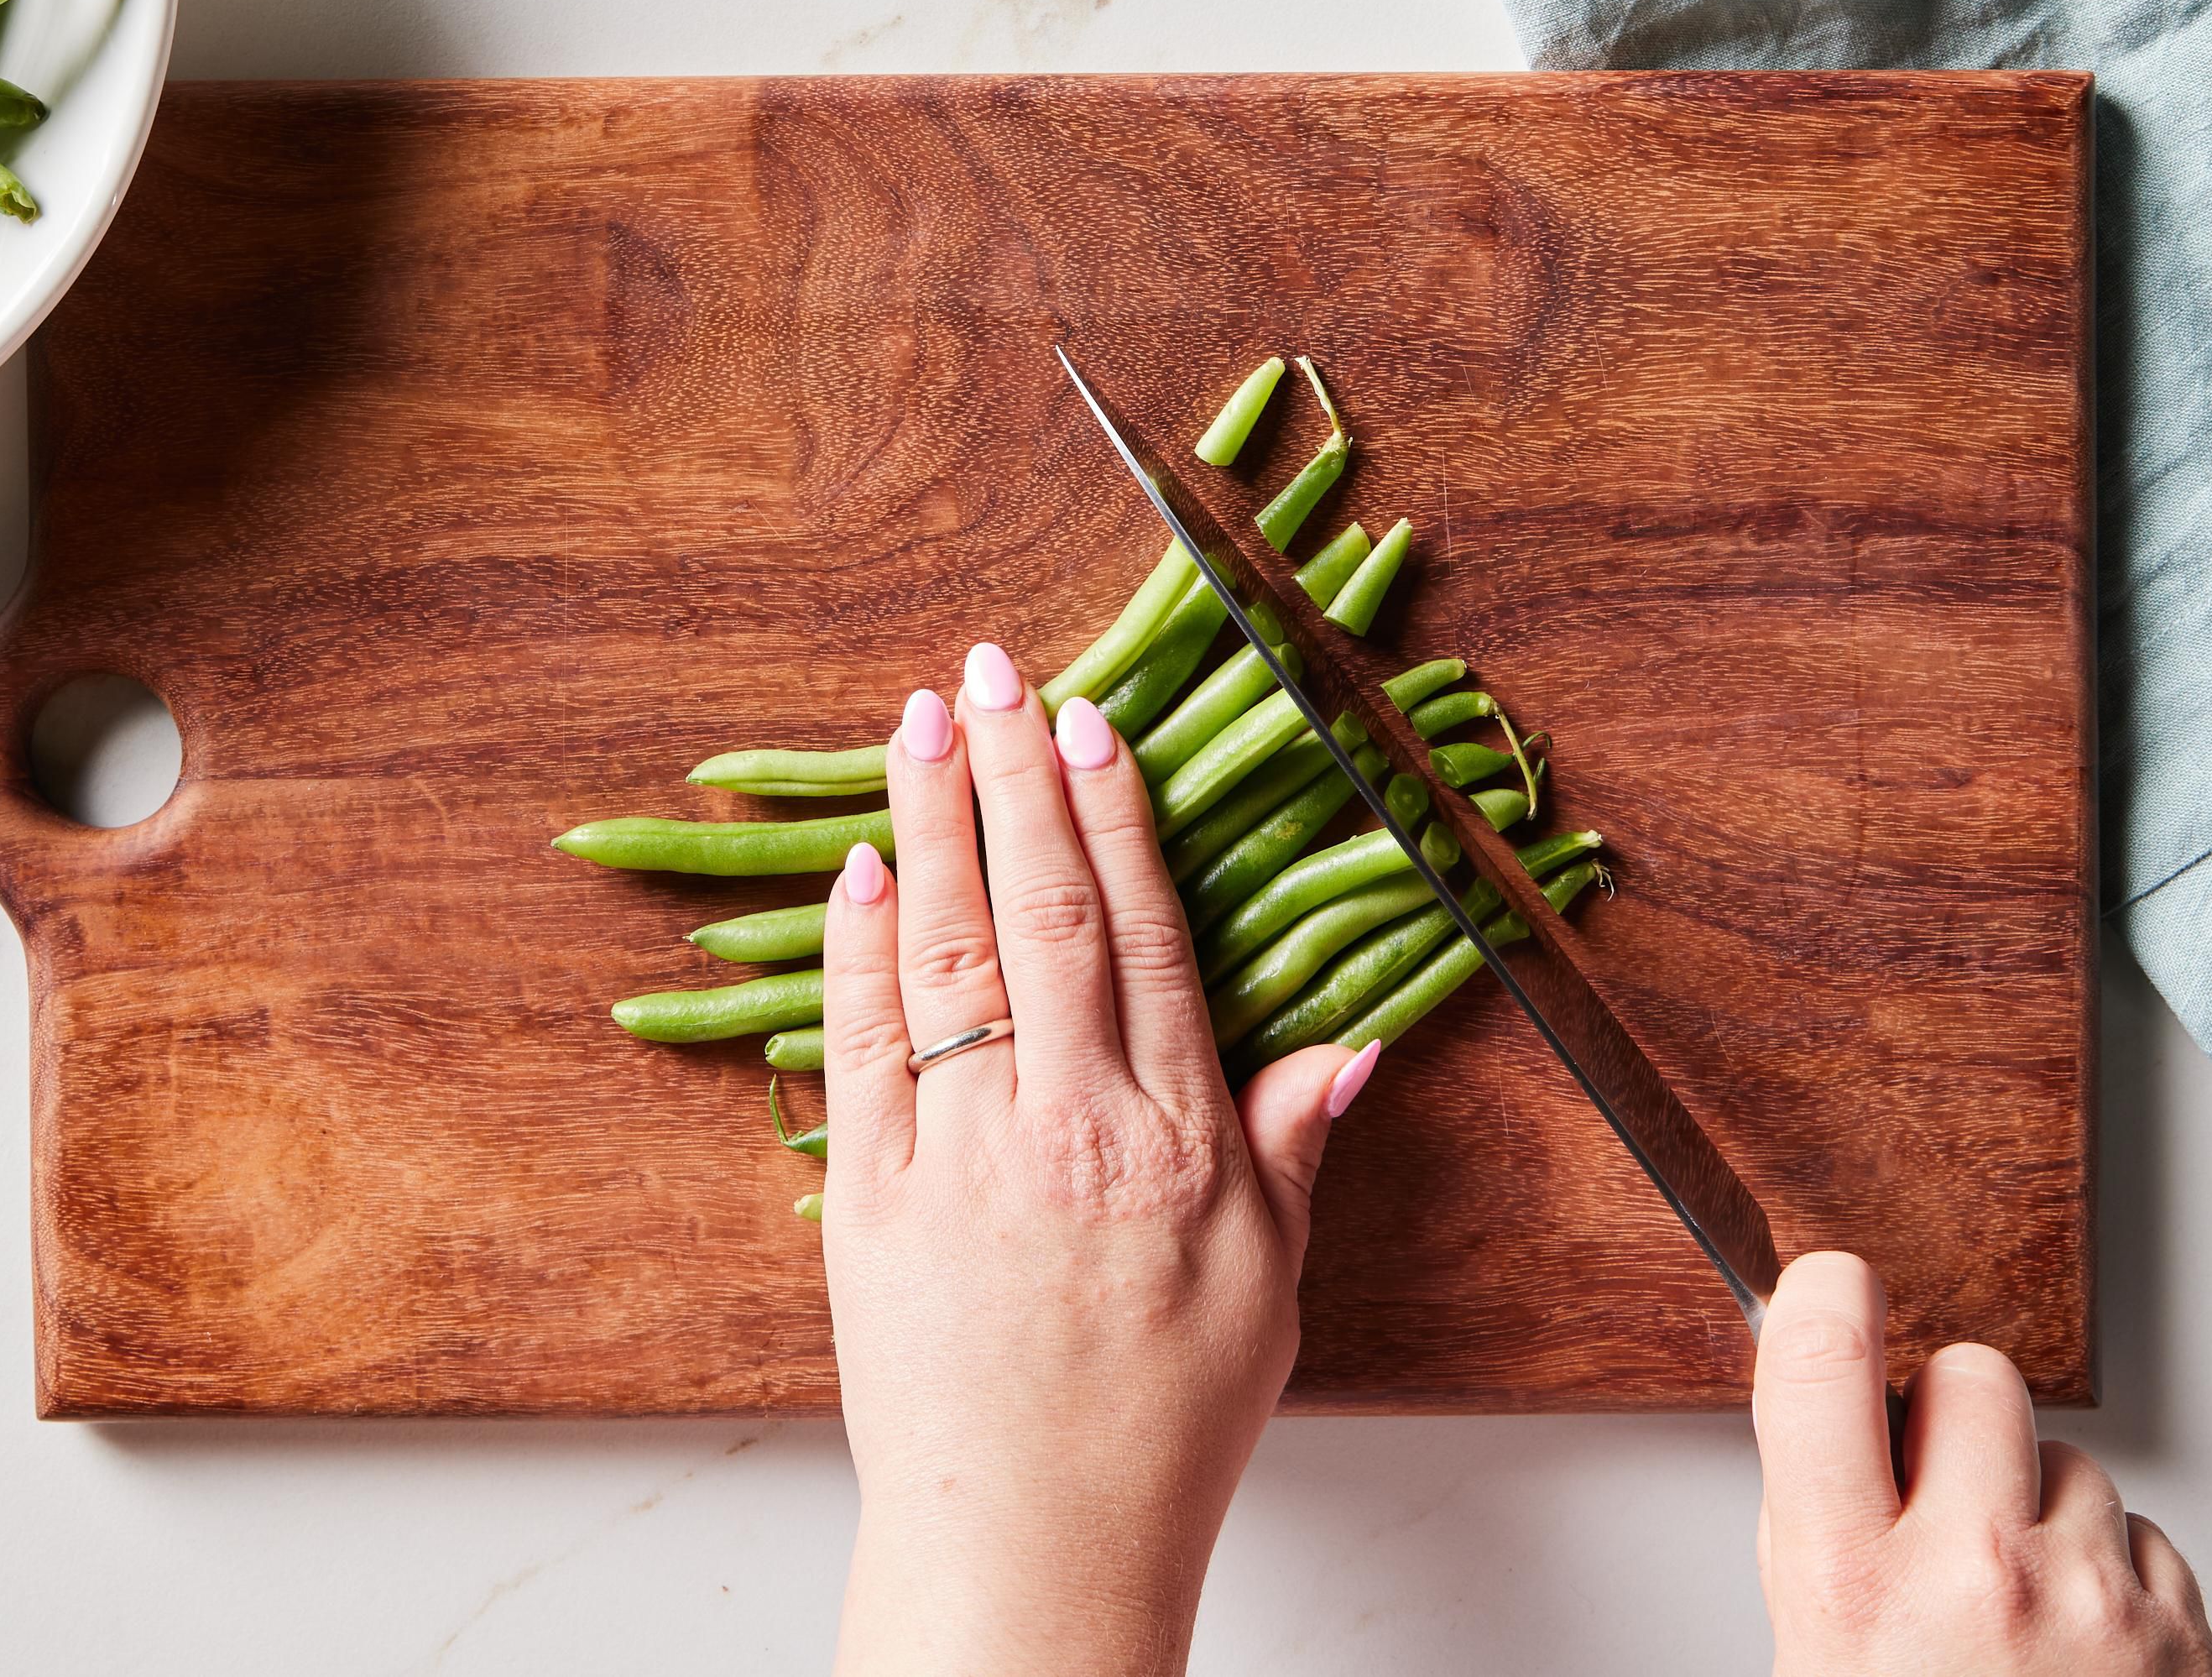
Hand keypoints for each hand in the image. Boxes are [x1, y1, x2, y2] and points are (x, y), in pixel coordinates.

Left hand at [819, 642, 1376, 1676]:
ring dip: (930, 825)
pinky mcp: (870, 1202)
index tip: (1090, 723)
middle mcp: (1065, 1131)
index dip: (1112, 815)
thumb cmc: (1157, 1426)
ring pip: (944, 954)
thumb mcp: (1267, 1286)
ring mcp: (958, 1161)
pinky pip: (861, 1046)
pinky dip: (857, 948)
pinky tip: (863, 869)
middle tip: (993, 669)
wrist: (1033, 1542)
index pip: (1140, 935)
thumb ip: (1294, 1146)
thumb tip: (1354, 1038)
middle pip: (1038, 912)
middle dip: (1013, 775)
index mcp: (1172, 1141)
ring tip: (920, 721)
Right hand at [1755, 1252, 2211, 1674]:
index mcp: (1851, 1584)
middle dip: (1953, 1417)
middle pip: (1973, 1374)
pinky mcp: (2182, 1634)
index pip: (1827, 1359)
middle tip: (1934, 1488)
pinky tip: (2076, 1645)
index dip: (1827, 1297)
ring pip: (2071, 1461)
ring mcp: (2093, 1602)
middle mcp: (1976, 1576)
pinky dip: (2112, 1575)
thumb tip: (1838, 1435)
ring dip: (2041, 1508)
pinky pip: (2142, 1539)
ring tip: (2013, 1606)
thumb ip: (1821, 1545)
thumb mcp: (1815, 1666)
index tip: (1833, 1291)